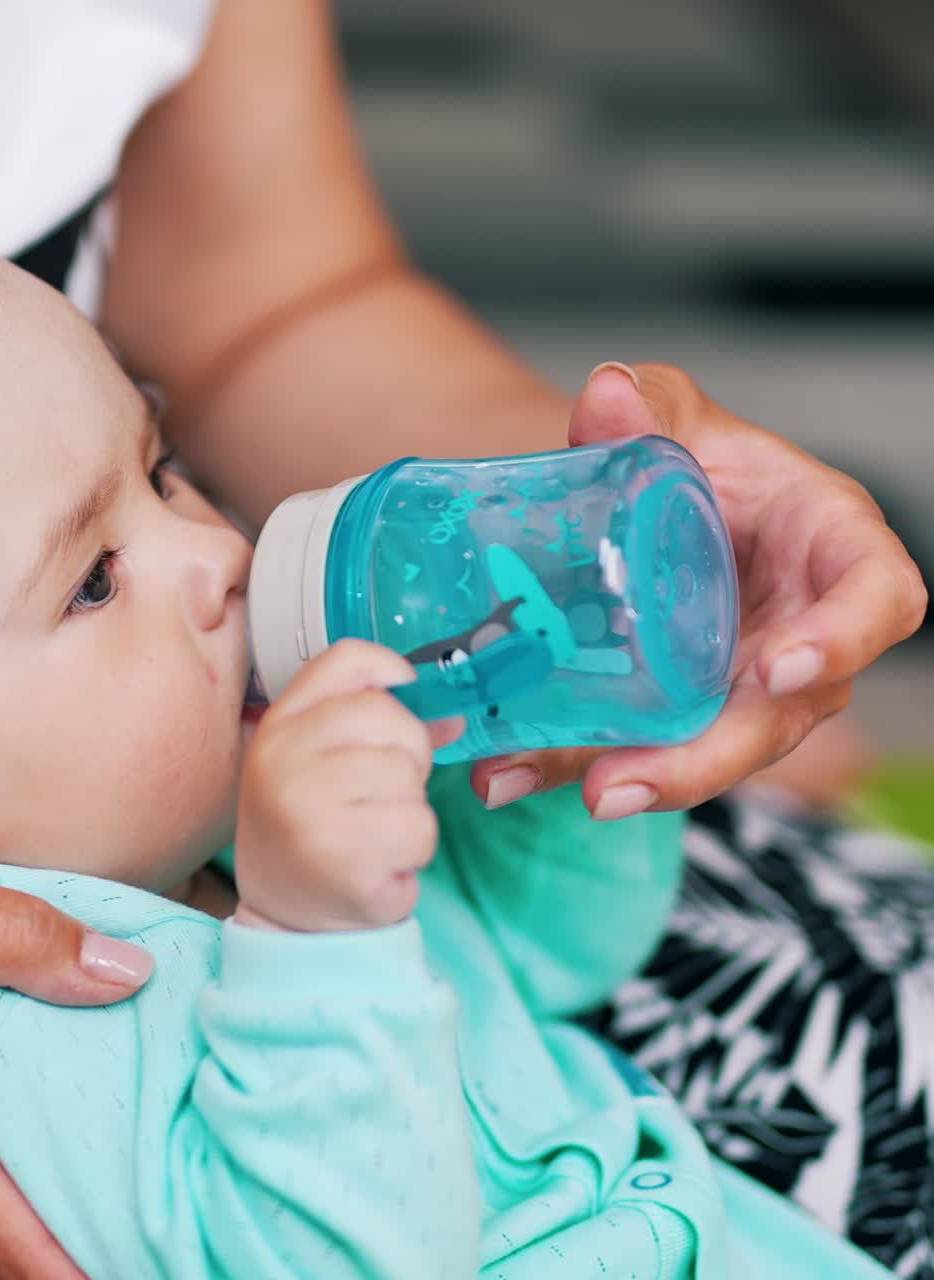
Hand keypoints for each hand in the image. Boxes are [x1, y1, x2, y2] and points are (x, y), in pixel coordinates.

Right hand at [234, 639, 460, 931]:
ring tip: (373, 835)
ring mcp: (311, 810)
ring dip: (411, 812)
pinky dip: (412, 853)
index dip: (391, 673)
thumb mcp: (319, 762)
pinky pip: (419, 831)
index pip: (346, 660)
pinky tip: (378, 866)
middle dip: (409, 758)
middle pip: (393, 719)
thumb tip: (453, 716)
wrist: (287, 921)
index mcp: (279, 726)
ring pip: (412, 780)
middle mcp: (285, 760)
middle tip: (380, 795)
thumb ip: (377, 724)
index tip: (406, 703)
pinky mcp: (346, 861)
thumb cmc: (312, 830)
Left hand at [472, 360, 927, 818]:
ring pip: (712, 751)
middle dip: (707, 757)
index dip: (841, 639)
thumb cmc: (700, 457)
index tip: (778, 670)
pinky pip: (642, 746)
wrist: (654, 499)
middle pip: (783, 714)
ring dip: (638, 780)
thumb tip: (605, 395)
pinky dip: (574, 763)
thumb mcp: (677, 417)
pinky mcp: (685, 710)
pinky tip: (507, 773)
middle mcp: (801, 631)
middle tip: (621, 783)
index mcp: (832, 550)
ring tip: (565, 791)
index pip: (879, 599)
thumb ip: (650, 405)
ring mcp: (745, 682)